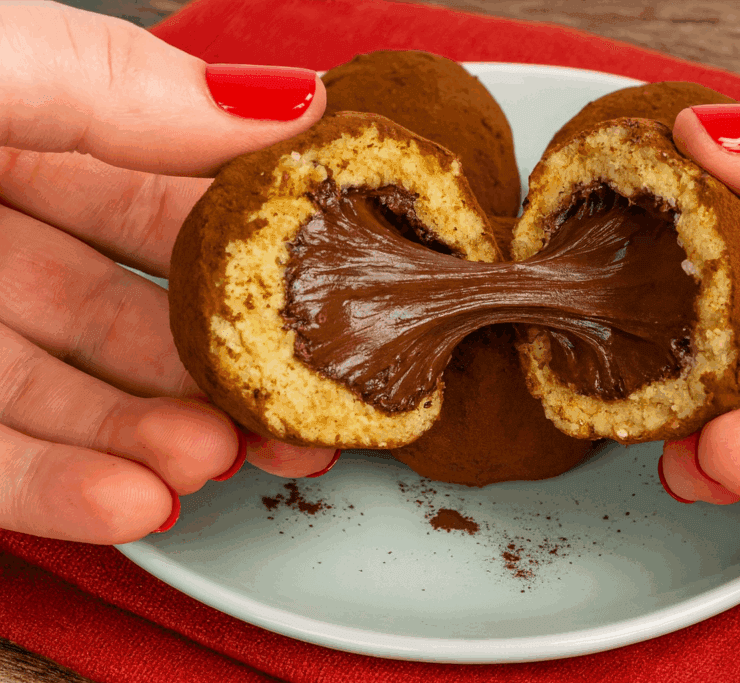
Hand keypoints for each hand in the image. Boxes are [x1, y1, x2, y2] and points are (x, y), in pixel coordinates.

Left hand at [0, 2, 336, 543]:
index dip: (259, 243)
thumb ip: (115, 82)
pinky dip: (60, 495)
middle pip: (140, 312)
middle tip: (302, 405)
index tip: (339, 285)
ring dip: (155, 443)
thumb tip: (296, 102)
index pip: (168, 191)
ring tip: (219, 463)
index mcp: (20, 126)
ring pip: (72, 399)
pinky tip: (135, 507)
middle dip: (225, 366)